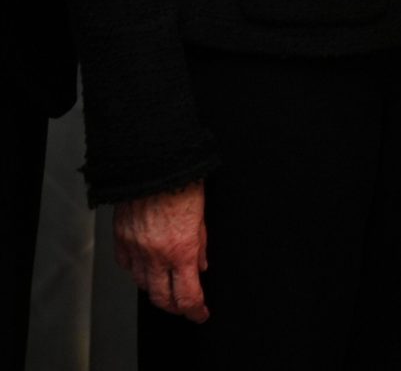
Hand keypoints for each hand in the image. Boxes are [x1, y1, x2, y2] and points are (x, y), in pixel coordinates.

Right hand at [113, 183, 209, 321]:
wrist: (155, 164)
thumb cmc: (183, 184)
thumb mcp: (203, 217)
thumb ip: (201, 246)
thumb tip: (200, 267)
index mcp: (181, 250)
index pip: (188, 295)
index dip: (195, 310)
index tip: (200, 314)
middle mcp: (156, 254)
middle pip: (161, 298)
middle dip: (174, 307)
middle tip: (183, 306)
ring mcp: (135, 247)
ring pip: (141, 284)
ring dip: (155, 289)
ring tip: (165, 287)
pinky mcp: (120, 237)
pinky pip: (125, 264)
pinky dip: (135, 271)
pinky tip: (144, 268)